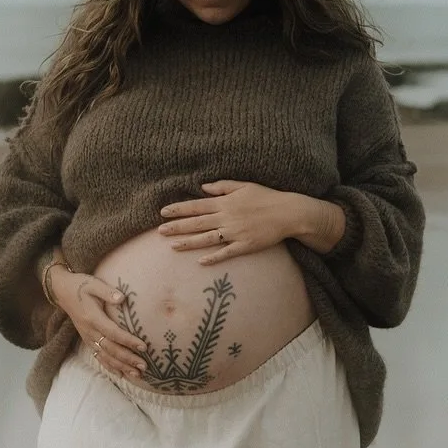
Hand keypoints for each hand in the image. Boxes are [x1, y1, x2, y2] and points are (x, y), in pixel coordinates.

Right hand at [50, 266, 147, 378]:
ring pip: (105, 357)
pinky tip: (121, 375)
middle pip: (111, 349)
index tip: (143, 346)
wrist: (62, 292)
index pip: (113, 333)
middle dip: (128, 359)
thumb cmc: (80, 286)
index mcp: (93, 318)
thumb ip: (107, 292)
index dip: (128, 341)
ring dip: (121, 367)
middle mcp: (89, 331)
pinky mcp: (87, 340)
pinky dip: (110, 367)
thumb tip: (122, 298)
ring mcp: (88, 337)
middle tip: (144, 366)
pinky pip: (98, 357)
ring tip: (137, 374)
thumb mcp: (93, 284)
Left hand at [159, 180, 344, 264]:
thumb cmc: (266, 197)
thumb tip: (202, 188)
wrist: (288, 212)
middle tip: (159, 231)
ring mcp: (236, 233)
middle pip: (197, 223)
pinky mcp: (246, 245)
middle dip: (177, 227)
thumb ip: (221, 187)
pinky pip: (227, 252)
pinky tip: (201, 262)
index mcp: (225, 202)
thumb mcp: (244, 185)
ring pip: (207, 239)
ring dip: (189, 243)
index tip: (163, 212)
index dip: (179, 209)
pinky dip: (214, 257)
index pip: (196, 205)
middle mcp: (227, 217)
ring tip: (172, 246)